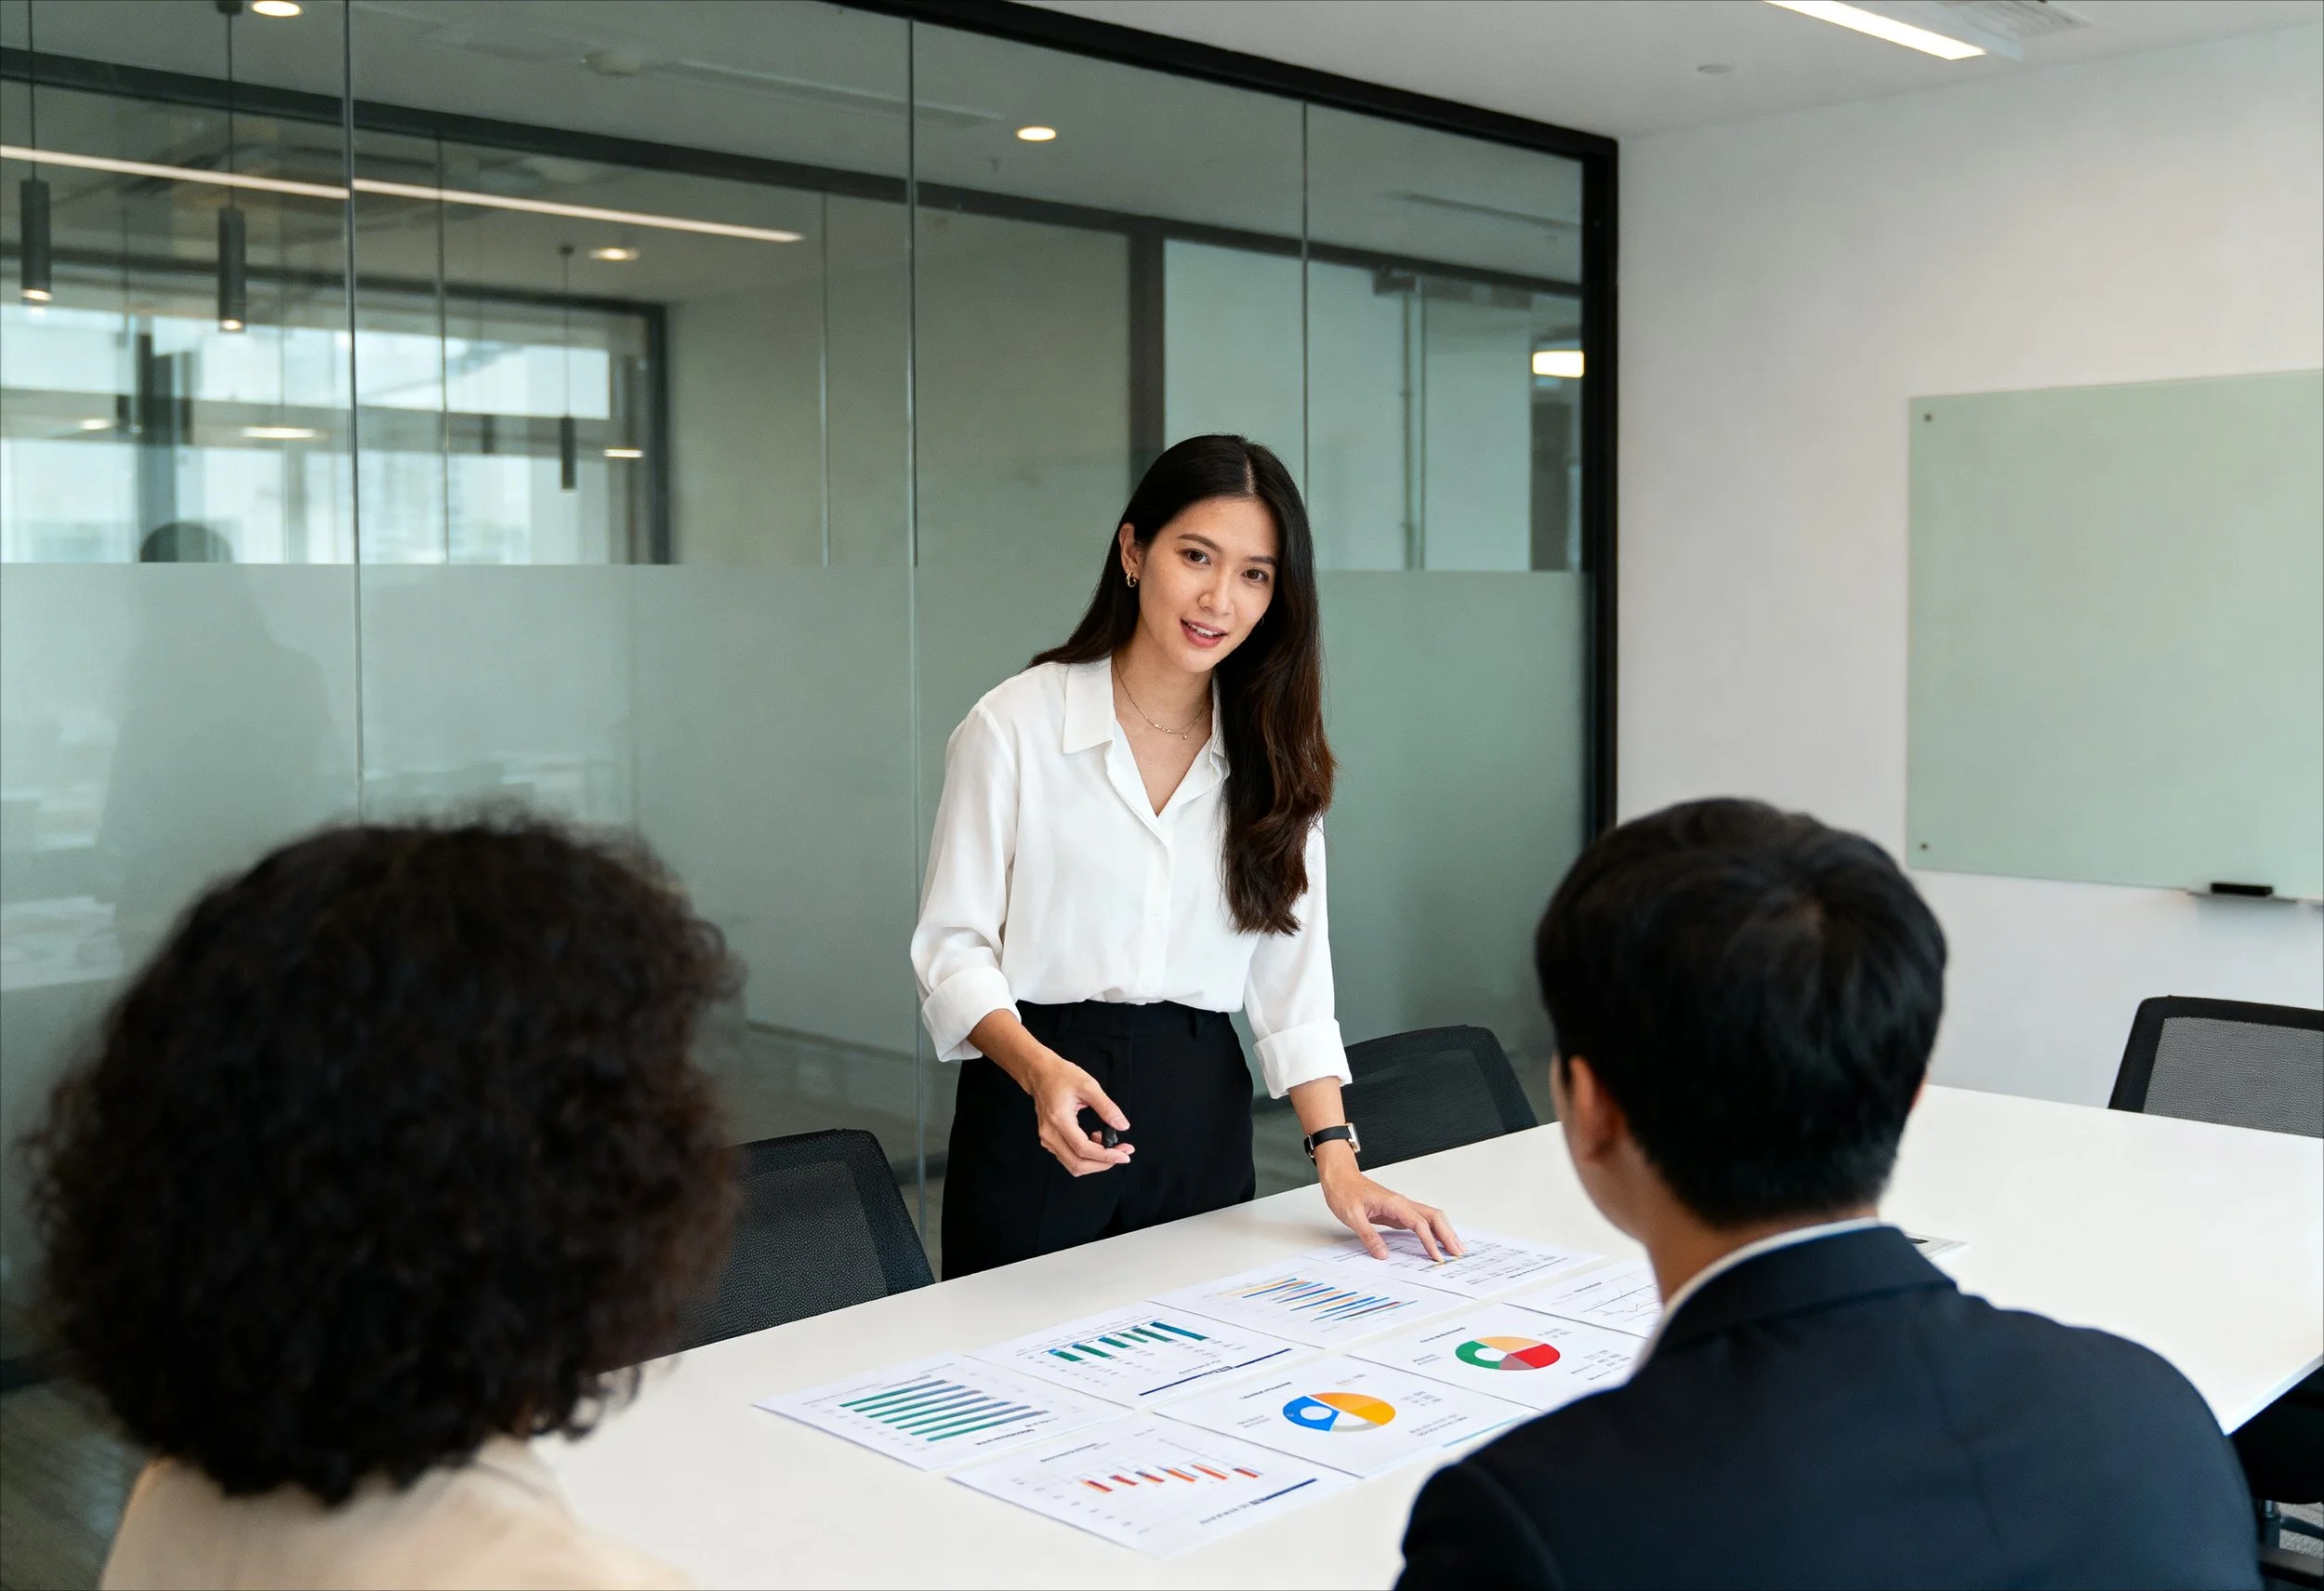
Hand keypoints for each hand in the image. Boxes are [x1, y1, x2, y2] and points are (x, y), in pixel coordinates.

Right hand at [1024, 1051, 1133, 1178]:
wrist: (1041, 1074)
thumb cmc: (1063, 1076)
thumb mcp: (1089, 1086)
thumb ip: (1107, 1107)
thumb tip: (1123, 1126)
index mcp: (1059, 1120)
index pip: (1083, 1149)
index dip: (1106, 1156)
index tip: (1125, 1155)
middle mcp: (1049, 1134)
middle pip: (1077, 1164)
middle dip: (1103, 1164)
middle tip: (1123, 1153)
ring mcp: (1047, 1139)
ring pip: (1073, 1165)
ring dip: (1095, 1162)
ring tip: (1111, 1146)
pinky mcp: (1049, 1140)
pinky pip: (1068, 1158)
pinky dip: (1086, 1157)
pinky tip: (1096, 1141)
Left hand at [1315, 1146, 1463, 1260]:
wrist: (1339, 1177)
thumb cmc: (1344, 1191)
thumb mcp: (1352, 1216)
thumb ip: (1368, 1236)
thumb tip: (1383, 1254)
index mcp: (1394, 1203)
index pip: (1419, 1223)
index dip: (1429, 1241)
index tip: (1436, 1256)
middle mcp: (1402, 1203)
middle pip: (1434, 1217)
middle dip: (1448, 1235)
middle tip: (1457, 1253)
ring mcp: (1402, 1207)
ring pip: (1431, 1218)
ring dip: (1444, 1232)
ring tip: (1455, 1248)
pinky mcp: (1398, 1212)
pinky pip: (1421, 1222)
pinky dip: (1433, 1231)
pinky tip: (1437, 1241)